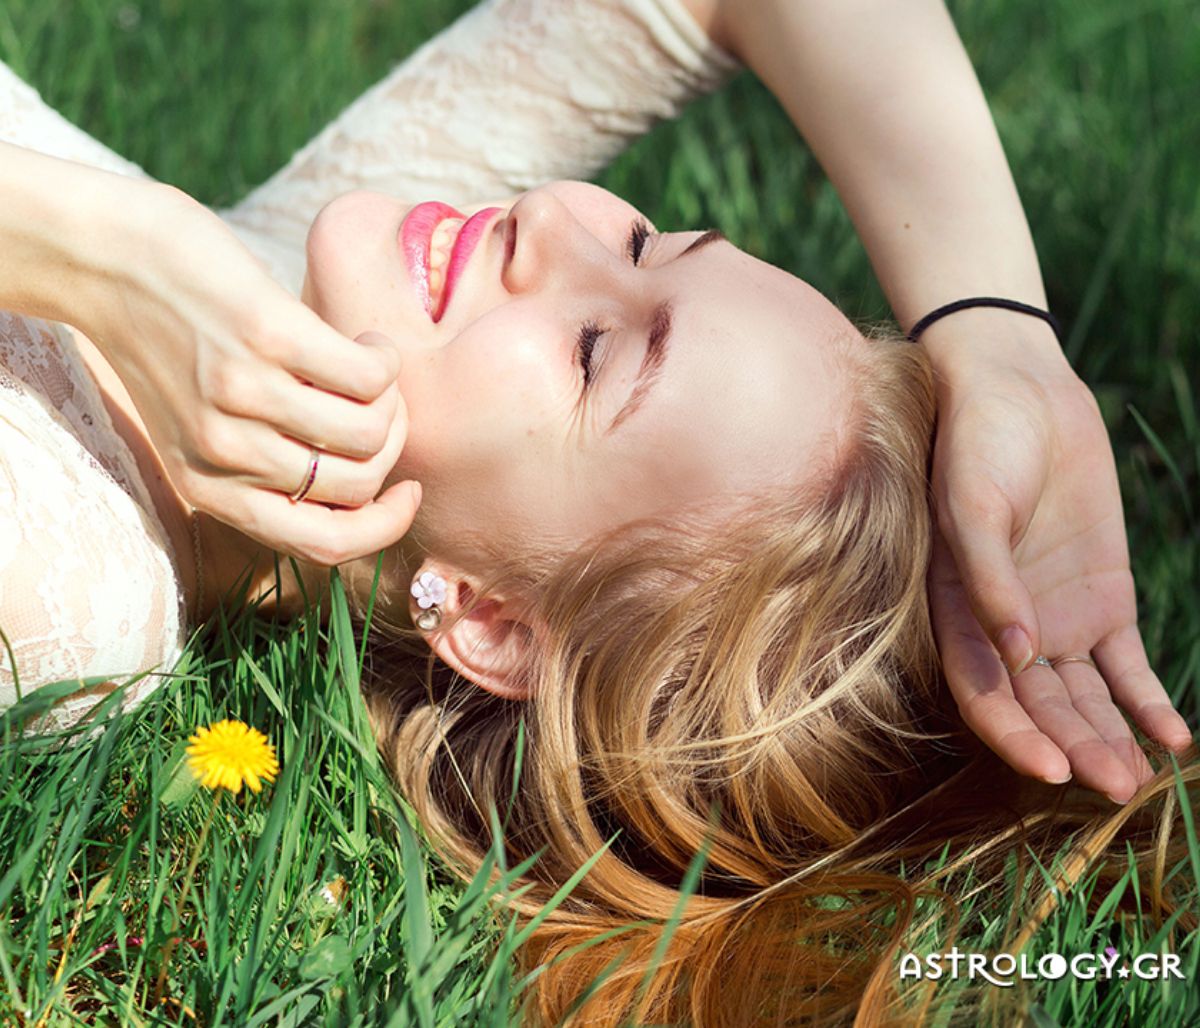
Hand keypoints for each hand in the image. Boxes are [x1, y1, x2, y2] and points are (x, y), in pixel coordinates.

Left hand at [85, 183, 420, 565]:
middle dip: (391, 446)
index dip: (385, 528)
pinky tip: (368, 344)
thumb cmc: (166, 341)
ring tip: (371, 368)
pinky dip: (384, 361)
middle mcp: (224, 452)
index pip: (326, 546)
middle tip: (380, 406)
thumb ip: (260, 465)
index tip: (405, 490)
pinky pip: (367, 376)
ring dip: (391, 400)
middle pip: (359, 484)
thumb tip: (365, 481)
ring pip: (369, 432)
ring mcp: (244, 394)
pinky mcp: (266, 335)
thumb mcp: (196, 429)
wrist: (103, 258)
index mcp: (208, 488)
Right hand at [924, 324, 1191, 801]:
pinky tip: (1174, 738)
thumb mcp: (972, 505)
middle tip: (1113, 787)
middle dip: (1074, 748)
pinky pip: (1127, 664)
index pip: (983, 692)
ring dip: (1111, 736)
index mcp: (958, 611)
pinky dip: (1147, 701)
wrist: (1019, 390)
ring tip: (1141, 776)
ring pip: (1085, 695)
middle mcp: (1004, 626)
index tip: (1053, 769)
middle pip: (1040, 705)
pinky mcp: (1104, 597)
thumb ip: (989, 577)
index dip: (1014, 734)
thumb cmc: (974, 444)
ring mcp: (1056, 615)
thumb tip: (1018, 656)